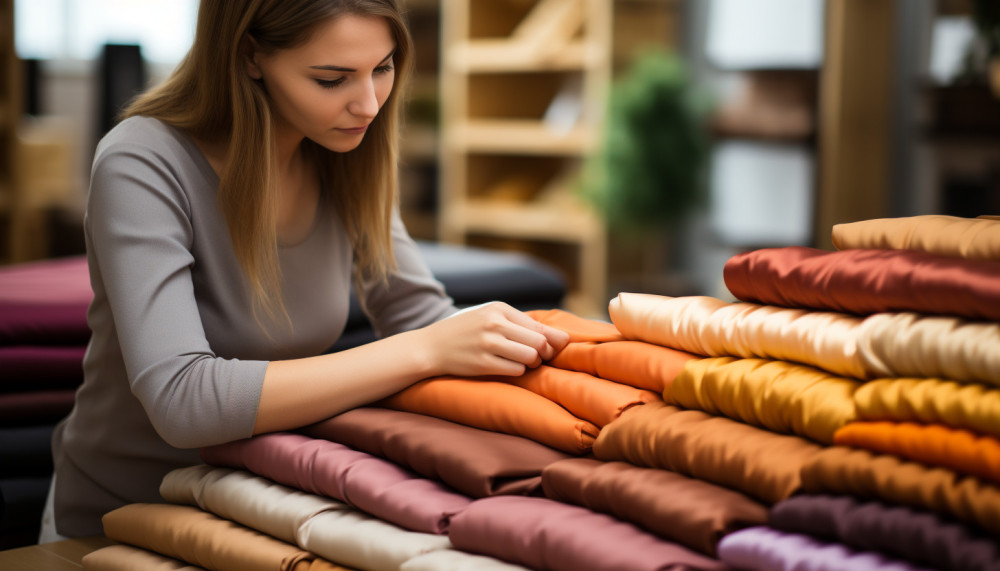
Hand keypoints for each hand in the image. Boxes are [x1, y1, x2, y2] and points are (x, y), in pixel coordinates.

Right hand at [414, 302, 569, 377]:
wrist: (431, 346)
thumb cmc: (468, 331)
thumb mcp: (492, 318)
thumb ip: (525, 326)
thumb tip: (564, 339)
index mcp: (499, 309)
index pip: (539, 327)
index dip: (550, 342)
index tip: (547, 349)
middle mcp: (494, 323)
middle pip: (539, 343)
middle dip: (543, 354)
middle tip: (535, 358)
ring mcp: (488, 344)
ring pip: (530, 357)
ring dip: (531, 364)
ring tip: (520, 362)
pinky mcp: (482, 363)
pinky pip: (516, 371)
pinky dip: (517, 371)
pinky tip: (506, 367)